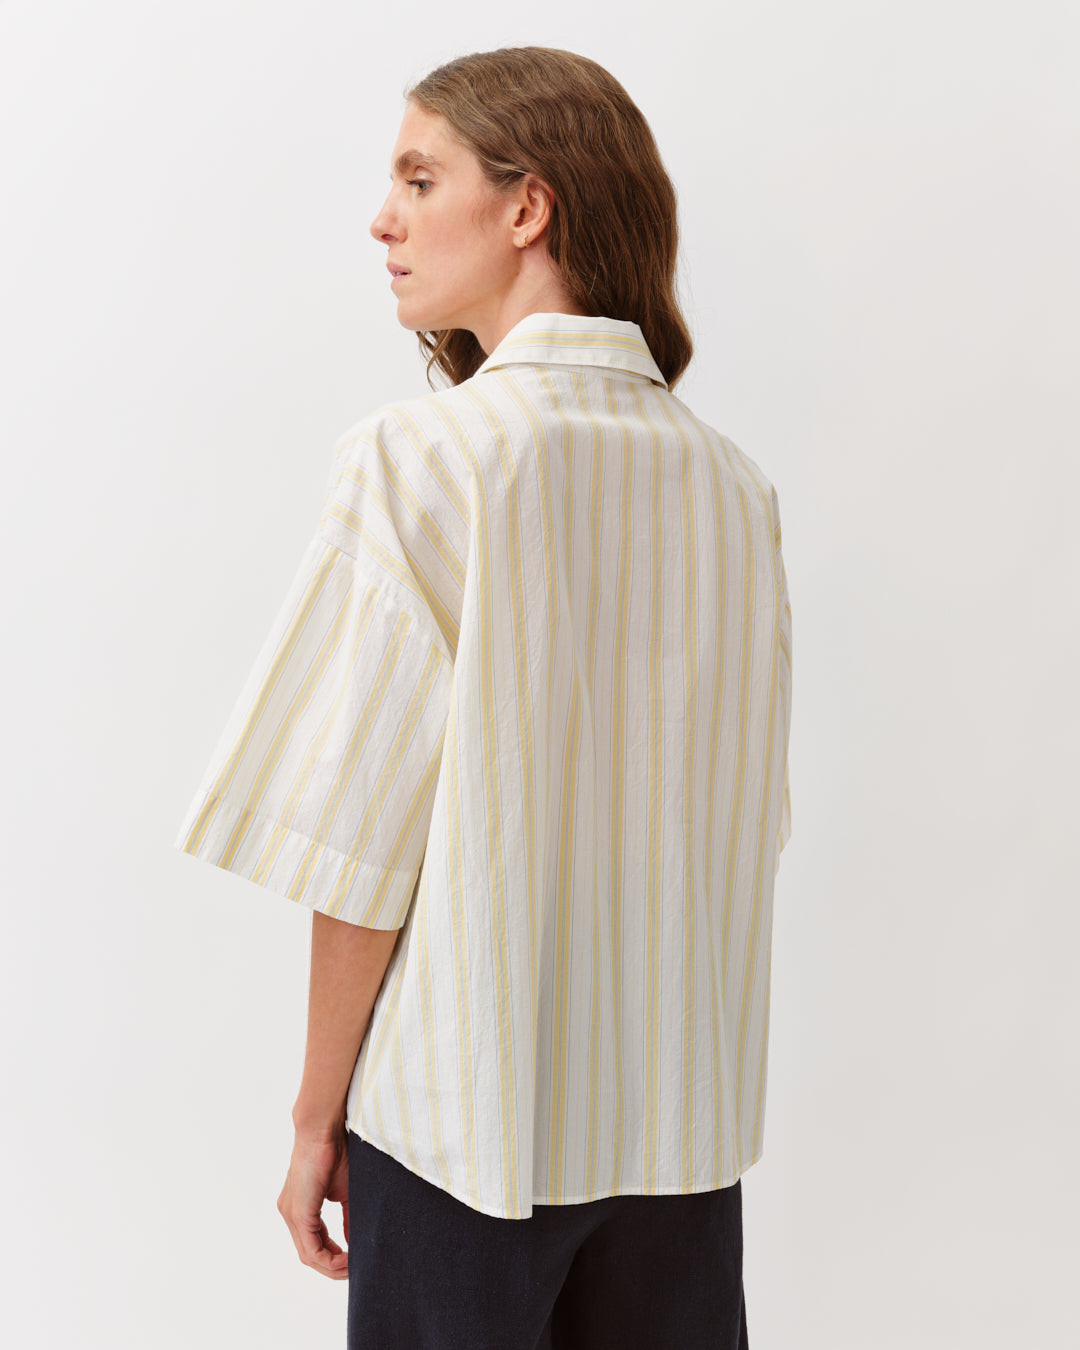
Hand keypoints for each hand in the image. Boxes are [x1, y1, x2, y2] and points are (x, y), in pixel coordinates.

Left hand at [277, 1125, 349, 1279]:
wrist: (325, 1128)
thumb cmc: (336, 1151)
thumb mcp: (345, 1192)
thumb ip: (347, 1219)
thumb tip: (354, 1244)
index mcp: (300, 1208)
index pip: (313, 1243)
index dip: (333, 1258)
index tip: (353, 1262)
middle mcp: (290, 1213)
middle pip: (309, 1255)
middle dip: (332, 1267)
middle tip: (354, 1271)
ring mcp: (291, 1214)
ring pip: (308, 1255)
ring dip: (332, 1266)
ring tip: (353, 1267)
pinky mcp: (298, 1213)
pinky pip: (311, 1248)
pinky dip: (329, 1259)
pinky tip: (346, 1260)